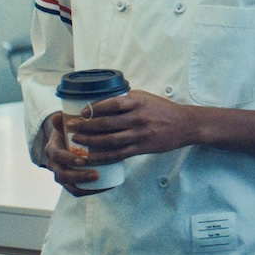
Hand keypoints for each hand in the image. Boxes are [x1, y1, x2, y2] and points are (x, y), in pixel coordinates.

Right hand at [41, 112, 102, 195]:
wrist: (69, 139)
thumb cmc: (72, 129)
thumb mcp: (67, 123)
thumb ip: (63, 119)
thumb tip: (58, 115)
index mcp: (52, 149)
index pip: (56, 156)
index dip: (68, 159)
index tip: (83, 160)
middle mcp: (54, 164)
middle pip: (62, 175)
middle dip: (78, 176)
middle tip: (96, 174)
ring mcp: (61, 174)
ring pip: (68, 185)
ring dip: (83, 185)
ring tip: (100, 181)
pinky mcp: (71, 182)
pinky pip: (77, 191)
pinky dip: (89, 191)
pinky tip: (104, 188)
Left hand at [60, 90, 193, 166]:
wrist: (184, 124)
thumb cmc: (163, 109)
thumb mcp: (146, 97)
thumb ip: (127, 99)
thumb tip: (103, 101)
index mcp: (137, 102)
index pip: (110, 104)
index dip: (93, 109)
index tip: (80, 112)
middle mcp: (138, 117)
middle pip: (105, 123)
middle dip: (84, 126)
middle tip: (70, 127)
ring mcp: (140, 134)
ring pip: (109, 139)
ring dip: (89, 141)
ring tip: (76, 140)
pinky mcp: (142, 147)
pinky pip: (118, 154)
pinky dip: (102, 156)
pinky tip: (91, 157)